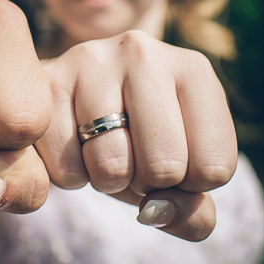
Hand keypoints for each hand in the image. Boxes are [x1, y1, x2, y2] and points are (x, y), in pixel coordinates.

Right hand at [33, 30, 236, 239]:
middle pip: (165, 166)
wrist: (72, 101)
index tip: (173, 162)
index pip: (215, 167)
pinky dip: (70, 175)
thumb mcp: (179, 171)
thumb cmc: (136, 138)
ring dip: (107, 181)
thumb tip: (156, 212)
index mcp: (193, 70)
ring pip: (112, 167)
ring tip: (102, 149)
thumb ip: (192, 211)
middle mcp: (144, 52)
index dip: (190, 186)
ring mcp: (91, 61)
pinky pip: (66, 168)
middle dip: (147, 184)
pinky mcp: (48, 81)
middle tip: (133, 159)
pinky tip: (72, 143)